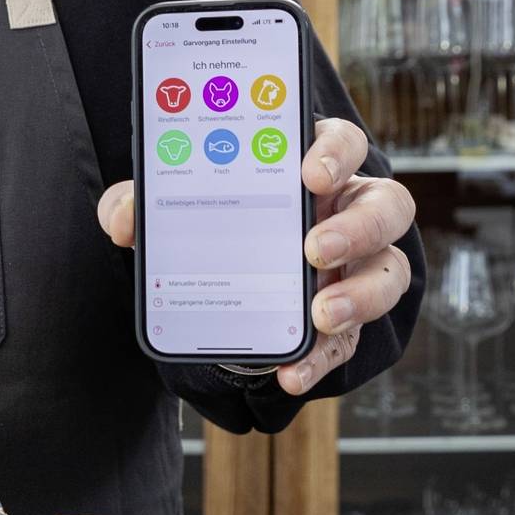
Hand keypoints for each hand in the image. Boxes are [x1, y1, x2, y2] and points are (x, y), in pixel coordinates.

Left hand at [96, 116, 416, 395]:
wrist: (218, 288)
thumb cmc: (210, 224)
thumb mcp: (169, 206)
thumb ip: (138, 202)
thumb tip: (124, 221)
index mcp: (311, 169)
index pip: (344, 143)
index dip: (337, 153)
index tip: (311, 174)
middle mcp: (348, 213)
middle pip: (387, 207)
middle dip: (359, 227)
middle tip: (315, 249)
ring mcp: (356, 267)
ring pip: (389, 273)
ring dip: (362, 295)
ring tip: (320, 314)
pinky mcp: (345, 320)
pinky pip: (348, 341)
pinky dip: (322, 360)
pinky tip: (292, 372)